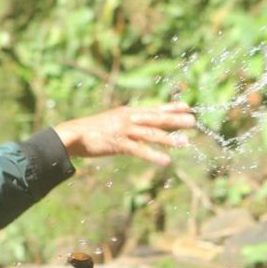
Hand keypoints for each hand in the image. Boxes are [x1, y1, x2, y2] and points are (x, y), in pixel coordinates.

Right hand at [53, 102, 195, 165]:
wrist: (72, 134)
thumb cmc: (93, 130)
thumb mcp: (114, 122)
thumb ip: (130, 124)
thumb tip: (143, 126)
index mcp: (128, 112)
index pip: (154, 109)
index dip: (171, 107)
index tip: (187, 106)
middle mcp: (128, 118)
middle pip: (156, 119)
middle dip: (175, 120)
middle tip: (193, 122)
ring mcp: (124, 130)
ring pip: (150, 134)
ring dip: (168, 138)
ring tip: (185, 143)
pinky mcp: (118, 144)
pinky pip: (139, 150)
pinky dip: (153, 155)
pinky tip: (166, 161)